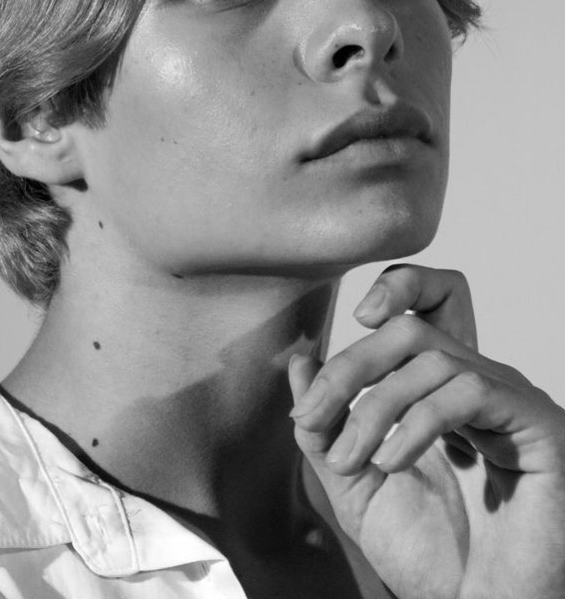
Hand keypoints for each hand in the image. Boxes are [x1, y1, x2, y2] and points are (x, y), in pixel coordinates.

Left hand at [289, 265, 564, 598]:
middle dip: (352, 366)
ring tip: (352, 462)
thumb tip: (302, 361)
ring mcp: (511, 401)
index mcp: (445, 387)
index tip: (355, 315)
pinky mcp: (538, 425)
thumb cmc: (428, 555)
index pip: (436, 298)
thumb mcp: (356, 484)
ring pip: (432, 358)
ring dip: (373, 407)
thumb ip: (327, 426)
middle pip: (414, 328)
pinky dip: (416, 422)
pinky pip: (468, 391)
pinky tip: (392, 462)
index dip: (401, 285)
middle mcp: (481, 383)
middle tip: (314, 416)